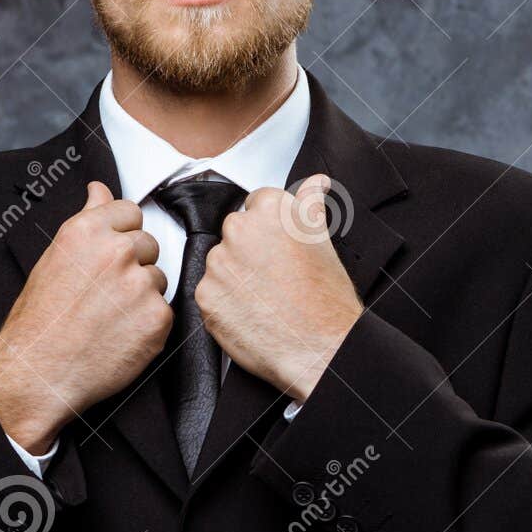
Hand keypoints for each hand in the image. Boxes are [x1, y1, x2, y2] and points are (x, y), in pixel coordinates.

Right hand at [0, 181, 171, 451]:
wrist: (37, 374)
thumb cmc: (40, 319)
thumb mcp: (55, 258)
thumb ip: (87, 220)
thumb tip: (100, 188)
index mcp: (87, 231)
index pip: (130, 212)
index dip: (121, 234)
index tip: (109, 255)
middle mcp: (117, 252)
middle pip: (148, 244)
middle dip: (133, 265)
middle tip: (104, 294)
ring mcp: (140, 285)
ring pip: (157, 279)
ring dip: (141, 295)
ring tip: (108, 318)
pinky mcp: (158, 318)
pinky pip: (164, 311)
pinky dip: (147, 324)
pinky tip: (120, 336)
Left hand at [195, 172, 363, 402]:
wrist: (319, 348)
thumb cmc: (326, 301)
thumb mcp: (323, 241)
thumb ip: (310, 203)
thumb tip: (315, 182)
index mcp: (270, 210)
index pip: (256, 206)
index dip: (269, 233)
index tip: (279, 251)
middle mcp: (240, 230)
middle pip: (235, 233)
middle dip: (249, 253)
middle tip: (275, 279)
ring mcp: (219, 263)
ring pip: (220, 263)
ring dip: (235, 278)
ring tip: (265, 299)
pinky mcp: (205, 295)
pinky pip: (210, 293)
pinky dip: (225, 304)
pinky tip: (251, 314)